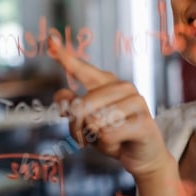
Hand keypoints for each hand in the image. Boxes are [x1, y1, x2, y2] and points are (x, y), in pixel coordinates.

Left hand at [48, 36, 172, 178]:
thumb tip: (61, 95)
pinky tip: (120, 143)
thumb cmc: (114, 136)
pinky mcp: (144, 121)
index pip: (81, 68)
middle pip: (81, 105)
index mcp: (107, 83)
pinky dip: (108, 145)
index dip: (64, 55)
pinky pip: (108, 134)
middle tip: (84, 139)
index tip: (50, 39)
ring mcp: (136, 101)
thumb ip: (72, 108)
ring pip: (94, 121)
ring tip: (106, 140)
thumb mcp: (87, 124)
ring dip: (94, 138)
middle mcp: (123, 87)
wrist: (143, 156)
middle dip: (77, 128)